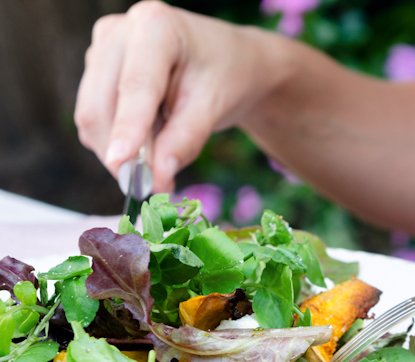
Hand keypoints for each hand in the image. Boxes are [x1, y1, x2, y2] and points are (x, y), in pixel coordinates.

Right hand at [74, 1, 277, 191]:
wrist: (228, 63)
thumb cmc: (225, 76)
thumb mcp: (214, 107)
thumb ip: (185, 141)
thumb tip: (157, 180)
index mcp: (155, 26)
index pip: (136, 86)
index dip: (127, 128)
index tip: (121, 165)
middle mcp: (118, 32)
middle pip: (101, 106)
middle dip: (124, 154)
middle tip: (155, 187)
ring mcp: (101, 51)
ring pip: (92, 118)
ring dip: (122, 152)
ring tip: (163, 157)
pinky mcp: (95, 73)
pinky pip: (96, 121)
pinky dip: (119, 143)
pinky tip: (151, 139)